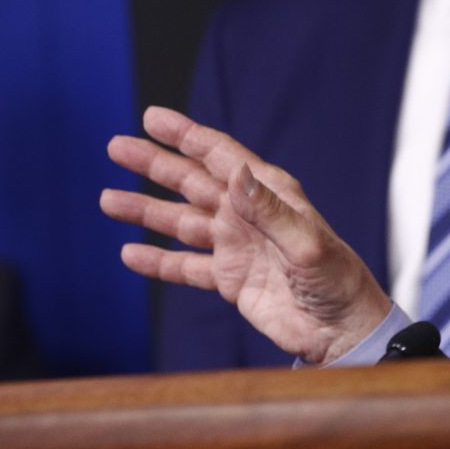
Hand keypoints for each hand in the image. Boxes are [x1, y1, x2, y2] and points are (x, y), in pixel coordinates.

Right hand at [100, 106, 391, 365]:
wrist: (341, 330)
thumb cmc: (337, 281)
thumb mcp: (307, 244)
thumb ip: (269, 212)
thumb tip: (236, 173)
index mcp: (271, 196)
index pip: (222, 157)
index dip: (187, 136)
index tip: (153, 118)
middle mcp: (249, 216)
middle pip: (193, 183)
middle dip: (155, 164)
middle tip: (116, 146)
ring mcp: (237, 247)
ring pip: (181, 223)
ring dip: (146, 211)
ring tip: (108, 199)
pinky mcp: (229, 280)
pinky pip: (185, 267)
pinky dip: (158, 261)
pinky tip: (130, 253)